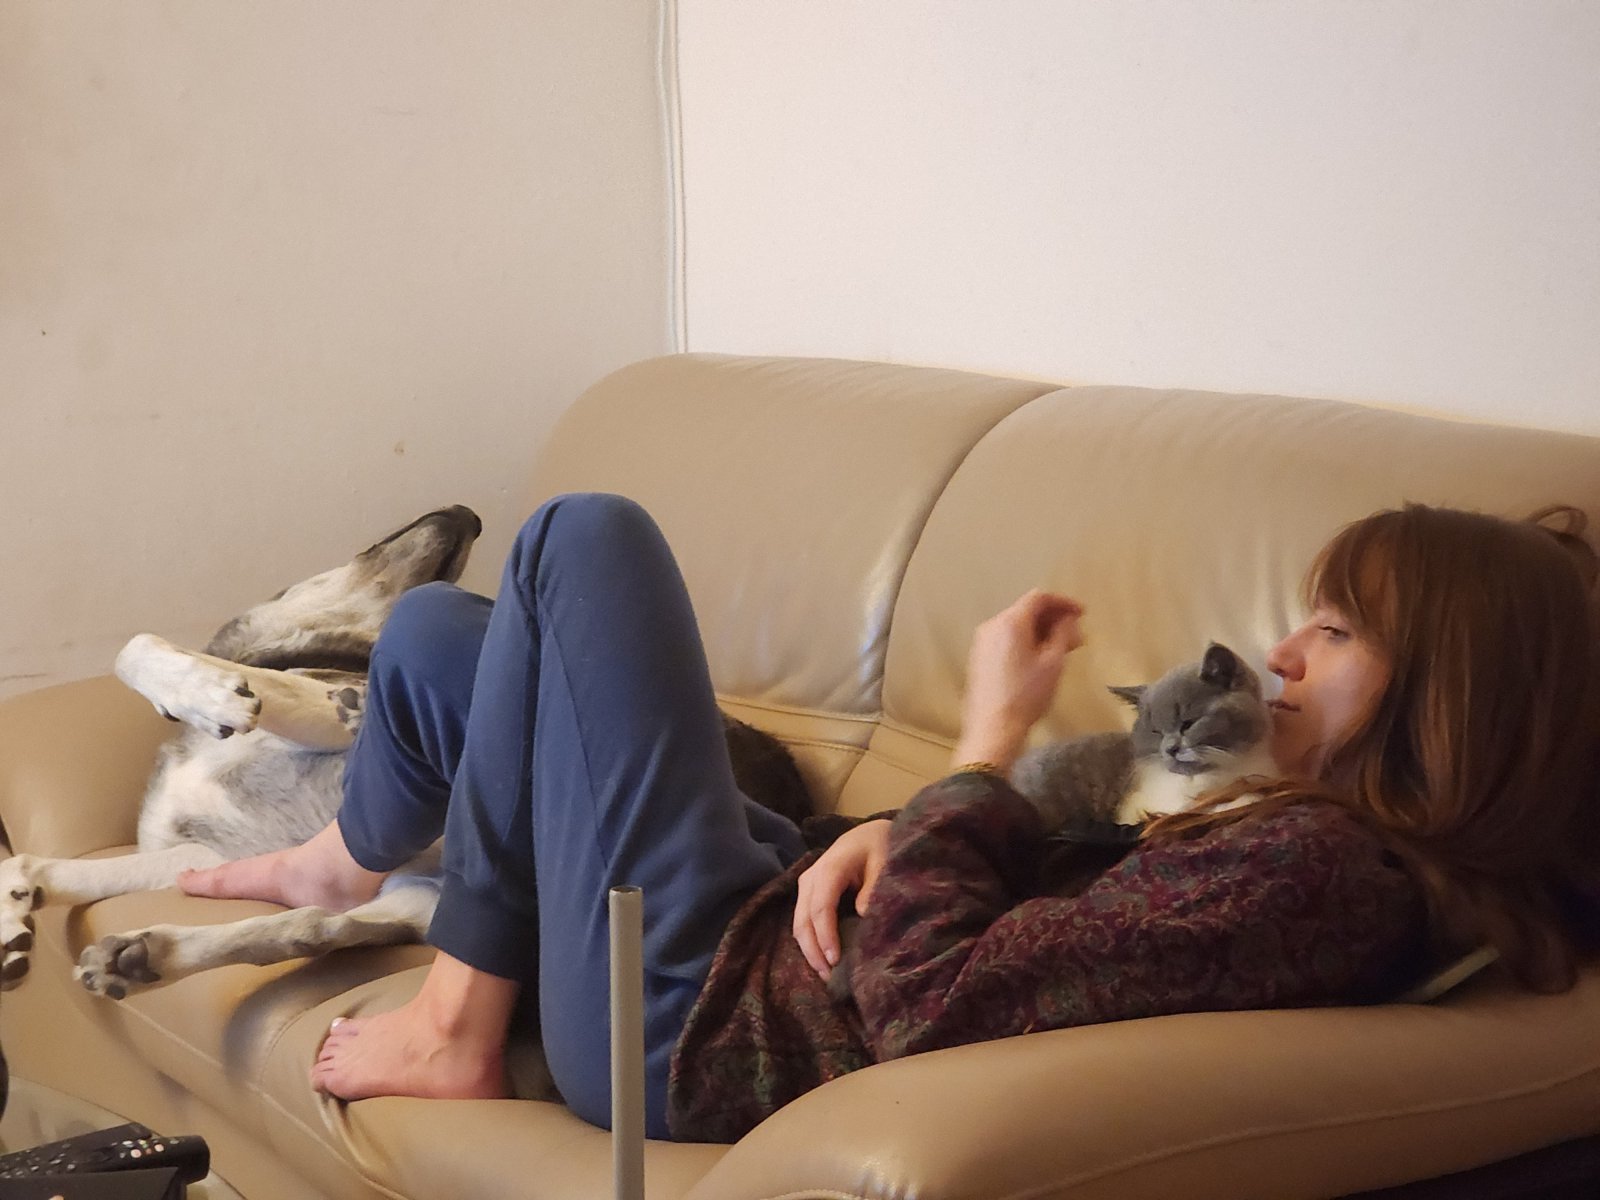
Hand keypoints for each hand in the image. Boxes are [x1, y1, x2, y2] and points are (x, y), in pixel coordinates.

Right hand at [792, 819, 890, 979]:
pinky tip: (822, 959)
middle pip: (803, 920)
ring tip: (826, 974)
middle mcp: (811, 877)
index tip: (836, 960)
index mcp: (830, 868)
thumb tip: (862, 914)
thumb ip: (874, 887)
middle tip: (829, 977)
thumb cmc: (878, 846)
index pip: (821, 907)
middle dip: (813, 951)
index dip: (825, 936)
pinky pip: (803, 921)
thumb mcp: (883, 861)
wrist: (867, 834)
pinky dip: (809, 942)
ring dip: (809, 950)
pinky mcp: (808, 893)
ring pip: (799, 923)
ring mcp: (806, 885)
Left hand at [953, 589, 1085, 770]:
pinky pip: (1006, 639)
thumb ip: (1062, 634)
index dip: (1063, 602)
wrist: (993, 727)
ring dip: (1041, 631)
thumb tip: (1068, 619)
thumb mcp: (1053, 663)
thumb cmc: (1027, 694)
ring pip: (1016, 626)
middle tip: (1076, 636)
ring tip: (1062, 649)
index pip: (1039, 598)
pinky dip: (1026, 641)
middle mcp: (992, 625)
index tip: (1082, 614)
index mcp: (1010, 622)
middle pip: (1026, 610)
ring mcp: (982, 642)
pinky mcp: (980, 657)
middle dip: (1053, 619)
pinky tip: (1041, 658)